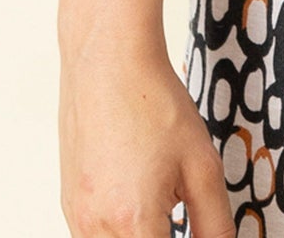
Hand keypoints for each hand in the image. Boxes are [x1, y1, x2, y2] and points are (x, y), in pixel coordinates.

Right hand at [59, 36, 230, 237]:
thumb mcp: (202, 164)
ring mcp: (77, 219)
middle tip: (181, 217)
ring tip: (163, 209)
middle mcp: (95, 228)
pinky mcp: (69, 206)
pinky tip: (139, 201)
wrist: (108, 62)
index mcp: (133, 222)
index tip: (195, 230)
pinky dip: (119, 233)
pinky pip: (94, 237)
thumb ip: (214, 224)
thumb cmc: (153, 103)